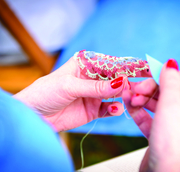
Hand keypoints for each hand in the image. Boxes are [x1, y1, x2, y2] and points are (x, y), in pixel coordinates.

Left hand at [14, 55, 149, 131]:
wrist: (33, 116)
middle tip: (144, 87)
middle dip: (130, 82)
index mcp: (86, 64)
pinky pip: (110, 108)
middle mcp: (93, 78)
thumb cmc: (46, 93)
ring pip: (117, 93)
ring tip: (130, 99)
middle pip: (117, 78)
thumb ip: (96, 87)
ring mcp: (95, 94)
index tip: (146, 67)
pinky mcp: (94, 109)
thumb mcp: (70, 86)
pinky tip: (115, 109)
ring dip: (125, 96)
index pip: (112, 63)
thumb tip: (121, 82)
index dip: (129, 65)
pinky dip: (115, 108)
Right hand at [123, 61, 179, 171]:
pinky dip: (141, 110)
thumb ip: (170, 83)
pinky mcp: (164, 135)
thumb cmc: (174, 153)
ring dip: (144, 98)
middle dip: (154, 88)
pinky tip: (129, 105)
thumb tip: (171, 64)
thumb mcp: (171, 110)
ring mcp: (178, 127)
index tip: (165, 76)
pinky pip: (153, 117)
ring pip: (161, 104)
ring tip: (129, 96)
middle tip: (137, 88)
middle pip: (175, 91)